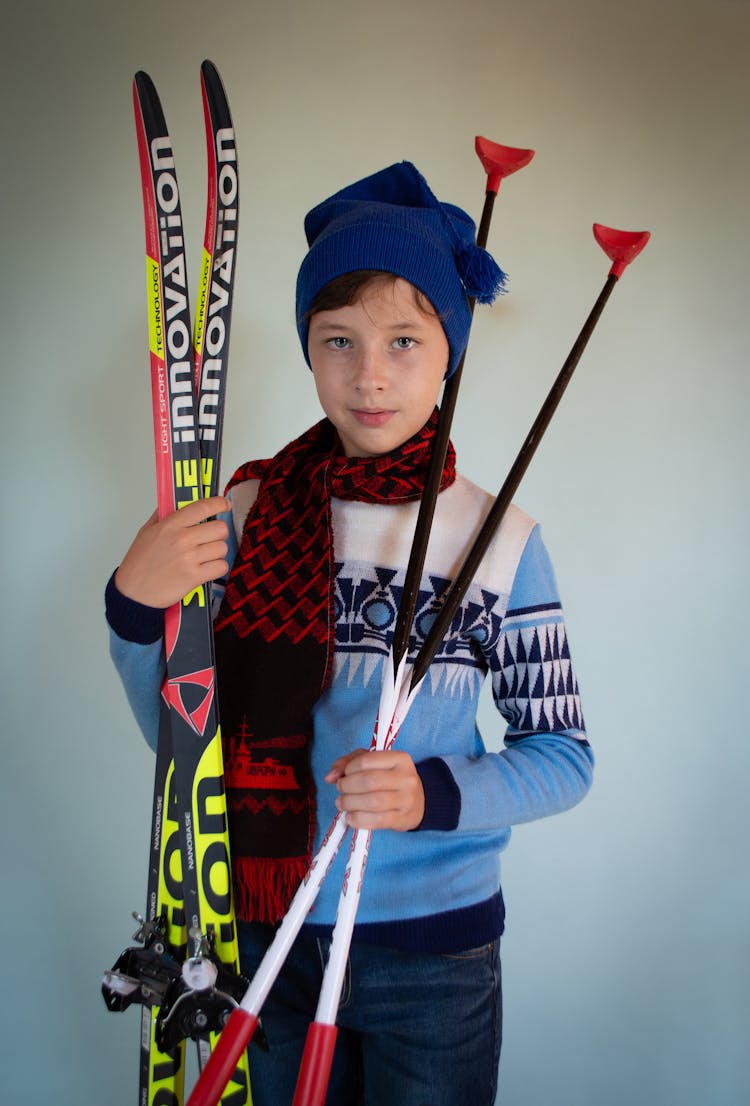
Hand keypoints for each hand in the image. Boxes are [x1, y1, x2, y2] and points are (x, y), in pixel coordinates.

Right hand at [115, 496, 229, 607]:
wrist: (134, 592)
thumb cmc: (139, 563)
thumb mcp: (146, 531)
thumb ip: (162, 515)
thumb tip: (174, 501)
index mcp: (170, 525)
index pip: (202, 507)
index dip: (218, 503)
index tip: (224, 505)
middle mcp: (181, 539)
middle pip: (220, 528)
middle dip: (219, 533)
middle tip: (211, 538)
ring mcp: (189, 559)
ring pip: (222, 548)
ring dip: (217, 552)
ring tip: (205, 556)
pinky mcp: (194, 577)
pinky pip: (221, 566)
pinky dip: (217, 568)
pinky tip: (207, 568)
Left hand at [325, 749, 424, 831]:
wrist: (418, 801)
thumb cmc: (391, 778)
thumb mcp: (374, 762)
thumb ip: (349, 763)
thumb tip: (330, 776)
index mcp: (400, 759)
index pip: (366, 760)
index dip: (349, 768)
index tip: (344, 775)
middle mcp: (406, 778)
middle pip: (368, 781)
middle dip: (347, 786)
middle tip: (340, 790)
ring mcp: (406, 800)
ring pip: (372, 802)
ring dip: (350, 803)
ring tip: (342, 803)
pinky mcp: (402, 819)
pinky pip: (377, 821)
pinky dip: (358, 819)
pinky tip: (350, 817)